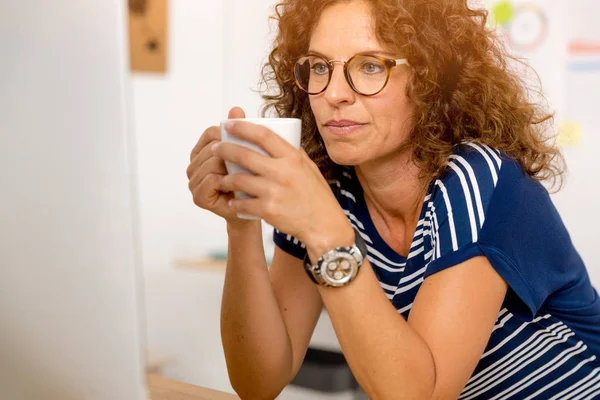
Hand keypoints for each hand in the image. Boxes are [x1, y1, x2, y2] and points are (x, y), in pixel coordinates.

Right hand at [187, 107, 249, 222]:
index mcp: (202, 152)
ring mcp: (193, 182)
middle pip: (211, 148)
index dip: (227, 134)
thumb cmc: (249, 180)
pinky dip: (225, 180)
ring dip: (229, 166)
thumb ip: (239, 131)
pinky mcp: (198, 197)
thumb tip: (236, 109)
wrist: (252, 209)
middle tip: (251, 160)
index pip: (210, 133)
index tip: (246, 140)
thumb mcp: (248, 153)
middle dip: (231, 152)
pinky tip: (237, 183)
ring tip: (246, 172)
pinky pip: (211, 180)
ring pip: (211, 163)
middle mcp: (194, 166)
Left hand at [213, 120, 350, 247]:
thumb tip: (282, 137)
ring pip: (239, 179)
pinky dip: (235, 202)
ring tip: (220, 178)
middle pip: (245, 155)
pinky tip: (232, 201)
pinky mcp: (268, 210)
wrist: (324, 225)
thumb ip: (294, 153)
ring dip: (226, 178)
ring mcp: (274, 191)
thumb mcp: (310, 168)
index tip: (229, 124)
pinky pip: (243, 202)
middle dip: (225, 150)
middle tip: (215, 148)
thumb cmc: (317, 196)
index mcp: (292, 158)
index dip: (243, 127)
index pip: (264, 136)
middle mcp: (282, 172)